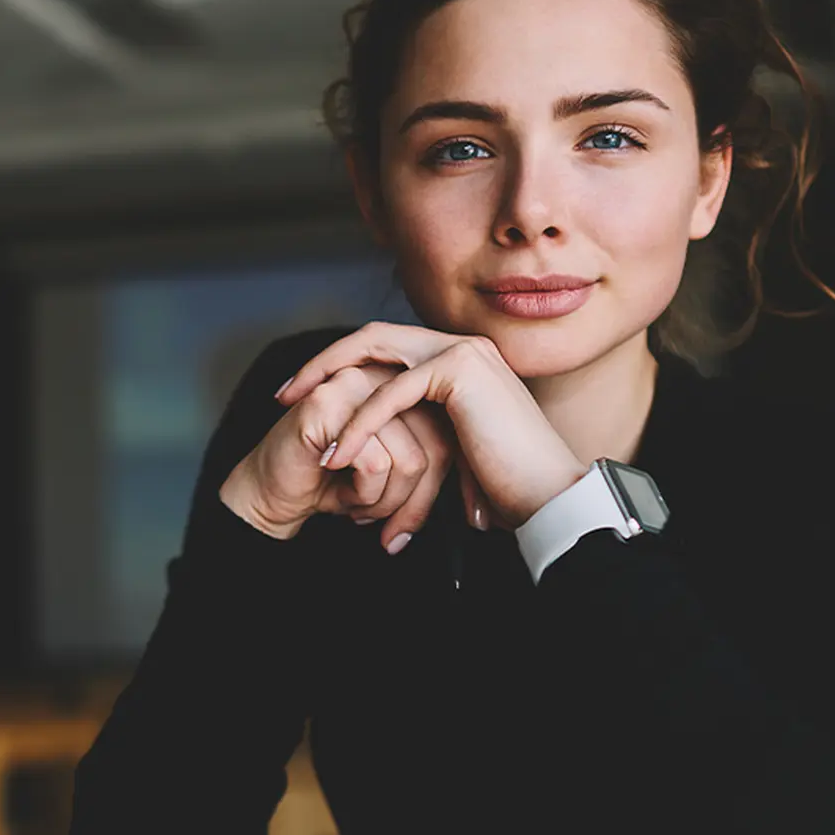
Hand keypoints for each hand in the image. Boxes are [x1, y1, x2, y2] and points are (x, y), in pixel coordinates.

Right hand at [220, 362, 453, 550]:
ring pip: (410, 460)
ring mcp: (353, 385)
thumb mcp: (396, 471)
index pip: (449, 434)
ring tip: (362, 511)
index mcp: (402, 383)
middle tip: (392, 531)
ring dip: (387, 503)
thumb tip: (480, 499)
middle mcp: (381, 376)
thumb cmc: (333, 484)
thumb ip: (432, 459)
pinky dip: (364, 496)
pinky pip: (375, 463)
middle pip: (436, 446)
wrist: (273, 495)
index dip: (438, 488)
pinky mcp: (327, 404)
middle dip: (416, 503)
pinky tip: (343, 499)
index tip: (413, 523)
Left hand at [277, 322, 586, 528]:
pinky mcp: (460, 370)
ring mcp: (464, 351)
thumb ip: (426, 433)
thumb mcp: (456, 452)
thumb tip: (389, 449)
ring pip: (375, 351)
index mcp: (463, 360)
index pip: (389, 347)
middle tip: (284, 394)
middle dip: (324, 362)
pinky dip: (358, 423)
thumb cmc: (510, 487)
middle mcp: (463, 346)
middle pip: (374, 336)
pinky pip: (391, 392)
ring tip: (293, 412)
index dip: (344, 366)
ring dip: (328, 380)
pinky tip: (336, 452)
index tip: (306, 397)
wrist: (550, 498)